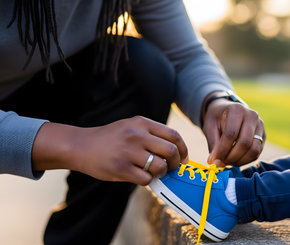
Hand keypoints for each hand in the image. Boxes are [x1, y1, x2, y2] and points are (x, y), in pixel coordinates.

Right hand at [32, 116, 187, 184]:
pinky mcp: (121, 168)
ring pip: (160, 167)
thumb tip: (176, 153)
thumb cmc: (110, 138)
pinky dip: (147, 181)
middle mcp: (137, 135)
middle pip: (171, 151)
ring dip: (161, 173)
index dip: (183, 149)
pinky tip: (139, 177)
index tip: (183, 158)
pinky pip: (146, 179)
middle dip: (176, 163)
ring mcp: (129, 151)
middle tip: (172, 168)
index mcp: (142, 123)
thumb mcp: (131, 126)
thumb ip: (152, 135)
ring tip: (154, 172)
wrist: (80, 146)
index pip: (173, 135)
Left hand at [202, 97, 264, 166]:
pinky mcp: (263, 136)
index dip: (222, 149)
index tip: (214, 159)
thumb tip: (215, 162)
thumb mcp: (210, 127)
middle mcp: (252, 116)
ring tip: (227, 162)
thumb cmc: (217, 119)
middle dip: (231, 157)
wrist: (228, 112)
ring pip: (254, 150)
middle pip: (244, 143)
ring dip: (239, 160)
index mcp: (237, 110)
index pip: (231, 133)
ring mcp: (260, 126)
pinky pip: (257, 153)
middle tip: (220, 163)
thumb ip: (213, 144)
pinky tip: (235, 160)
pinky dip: (245, 160)